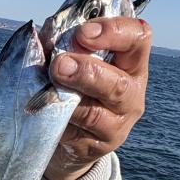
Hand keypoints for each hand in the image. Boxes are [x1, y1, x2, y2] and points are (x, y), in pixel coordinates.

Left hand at [44, 17, 150, 179]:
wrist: (72, 133)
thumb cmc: (76, 84)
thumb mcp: (78, 58)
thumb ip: (66, 43)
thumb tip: (45, 37)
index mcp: (131, 62)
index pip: (138, 38)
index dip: (114, 32)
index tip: (83, 33)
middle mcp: (132, 94)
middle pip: (118, 84)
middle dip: (87, 72)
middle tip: (59, 65)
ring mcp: (117, 125)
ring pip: (94, 115)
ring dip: (66, 100)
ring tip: (45, 91)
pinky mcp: (96, 147)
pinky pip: (72, 133)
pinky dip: (54, 122)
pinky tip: (42, 114)